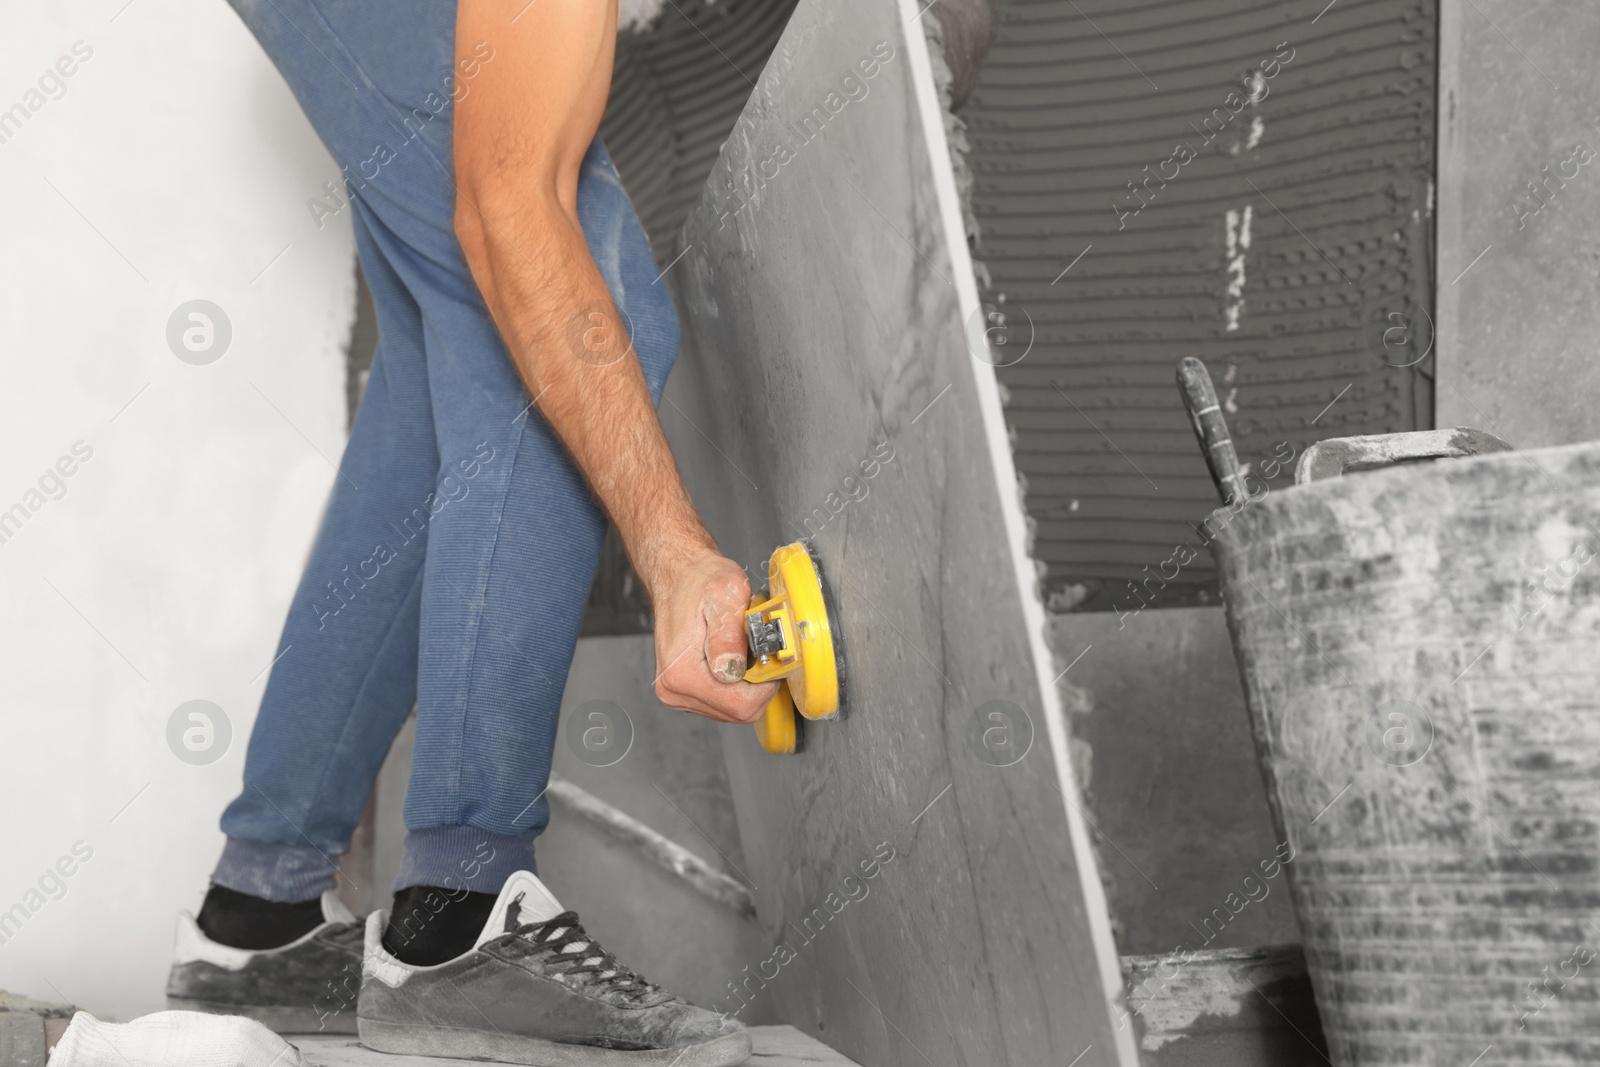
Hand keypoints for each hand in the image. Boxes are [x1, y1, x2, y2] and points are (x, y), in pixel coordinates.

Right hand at [651, 551, 777, 722]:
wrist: (679, 575)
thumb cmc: (701, 581)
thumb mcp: (726, 595)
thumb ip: (729, 635)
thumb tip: (732, 670)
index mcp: (682, 672)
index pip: (741, 706)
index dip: (766, 686)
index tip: (769, 660)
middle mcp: (674, 688)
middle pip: (737, 712)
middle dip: (757, 686)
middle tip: (758, 652)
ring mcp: (676, 692)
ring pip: (731, 710)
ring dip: (746, 686)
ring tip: (742, 652)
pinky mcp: (681, 691)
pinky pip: (721, 703)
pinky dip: (734, 686)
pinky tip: (733, 659)